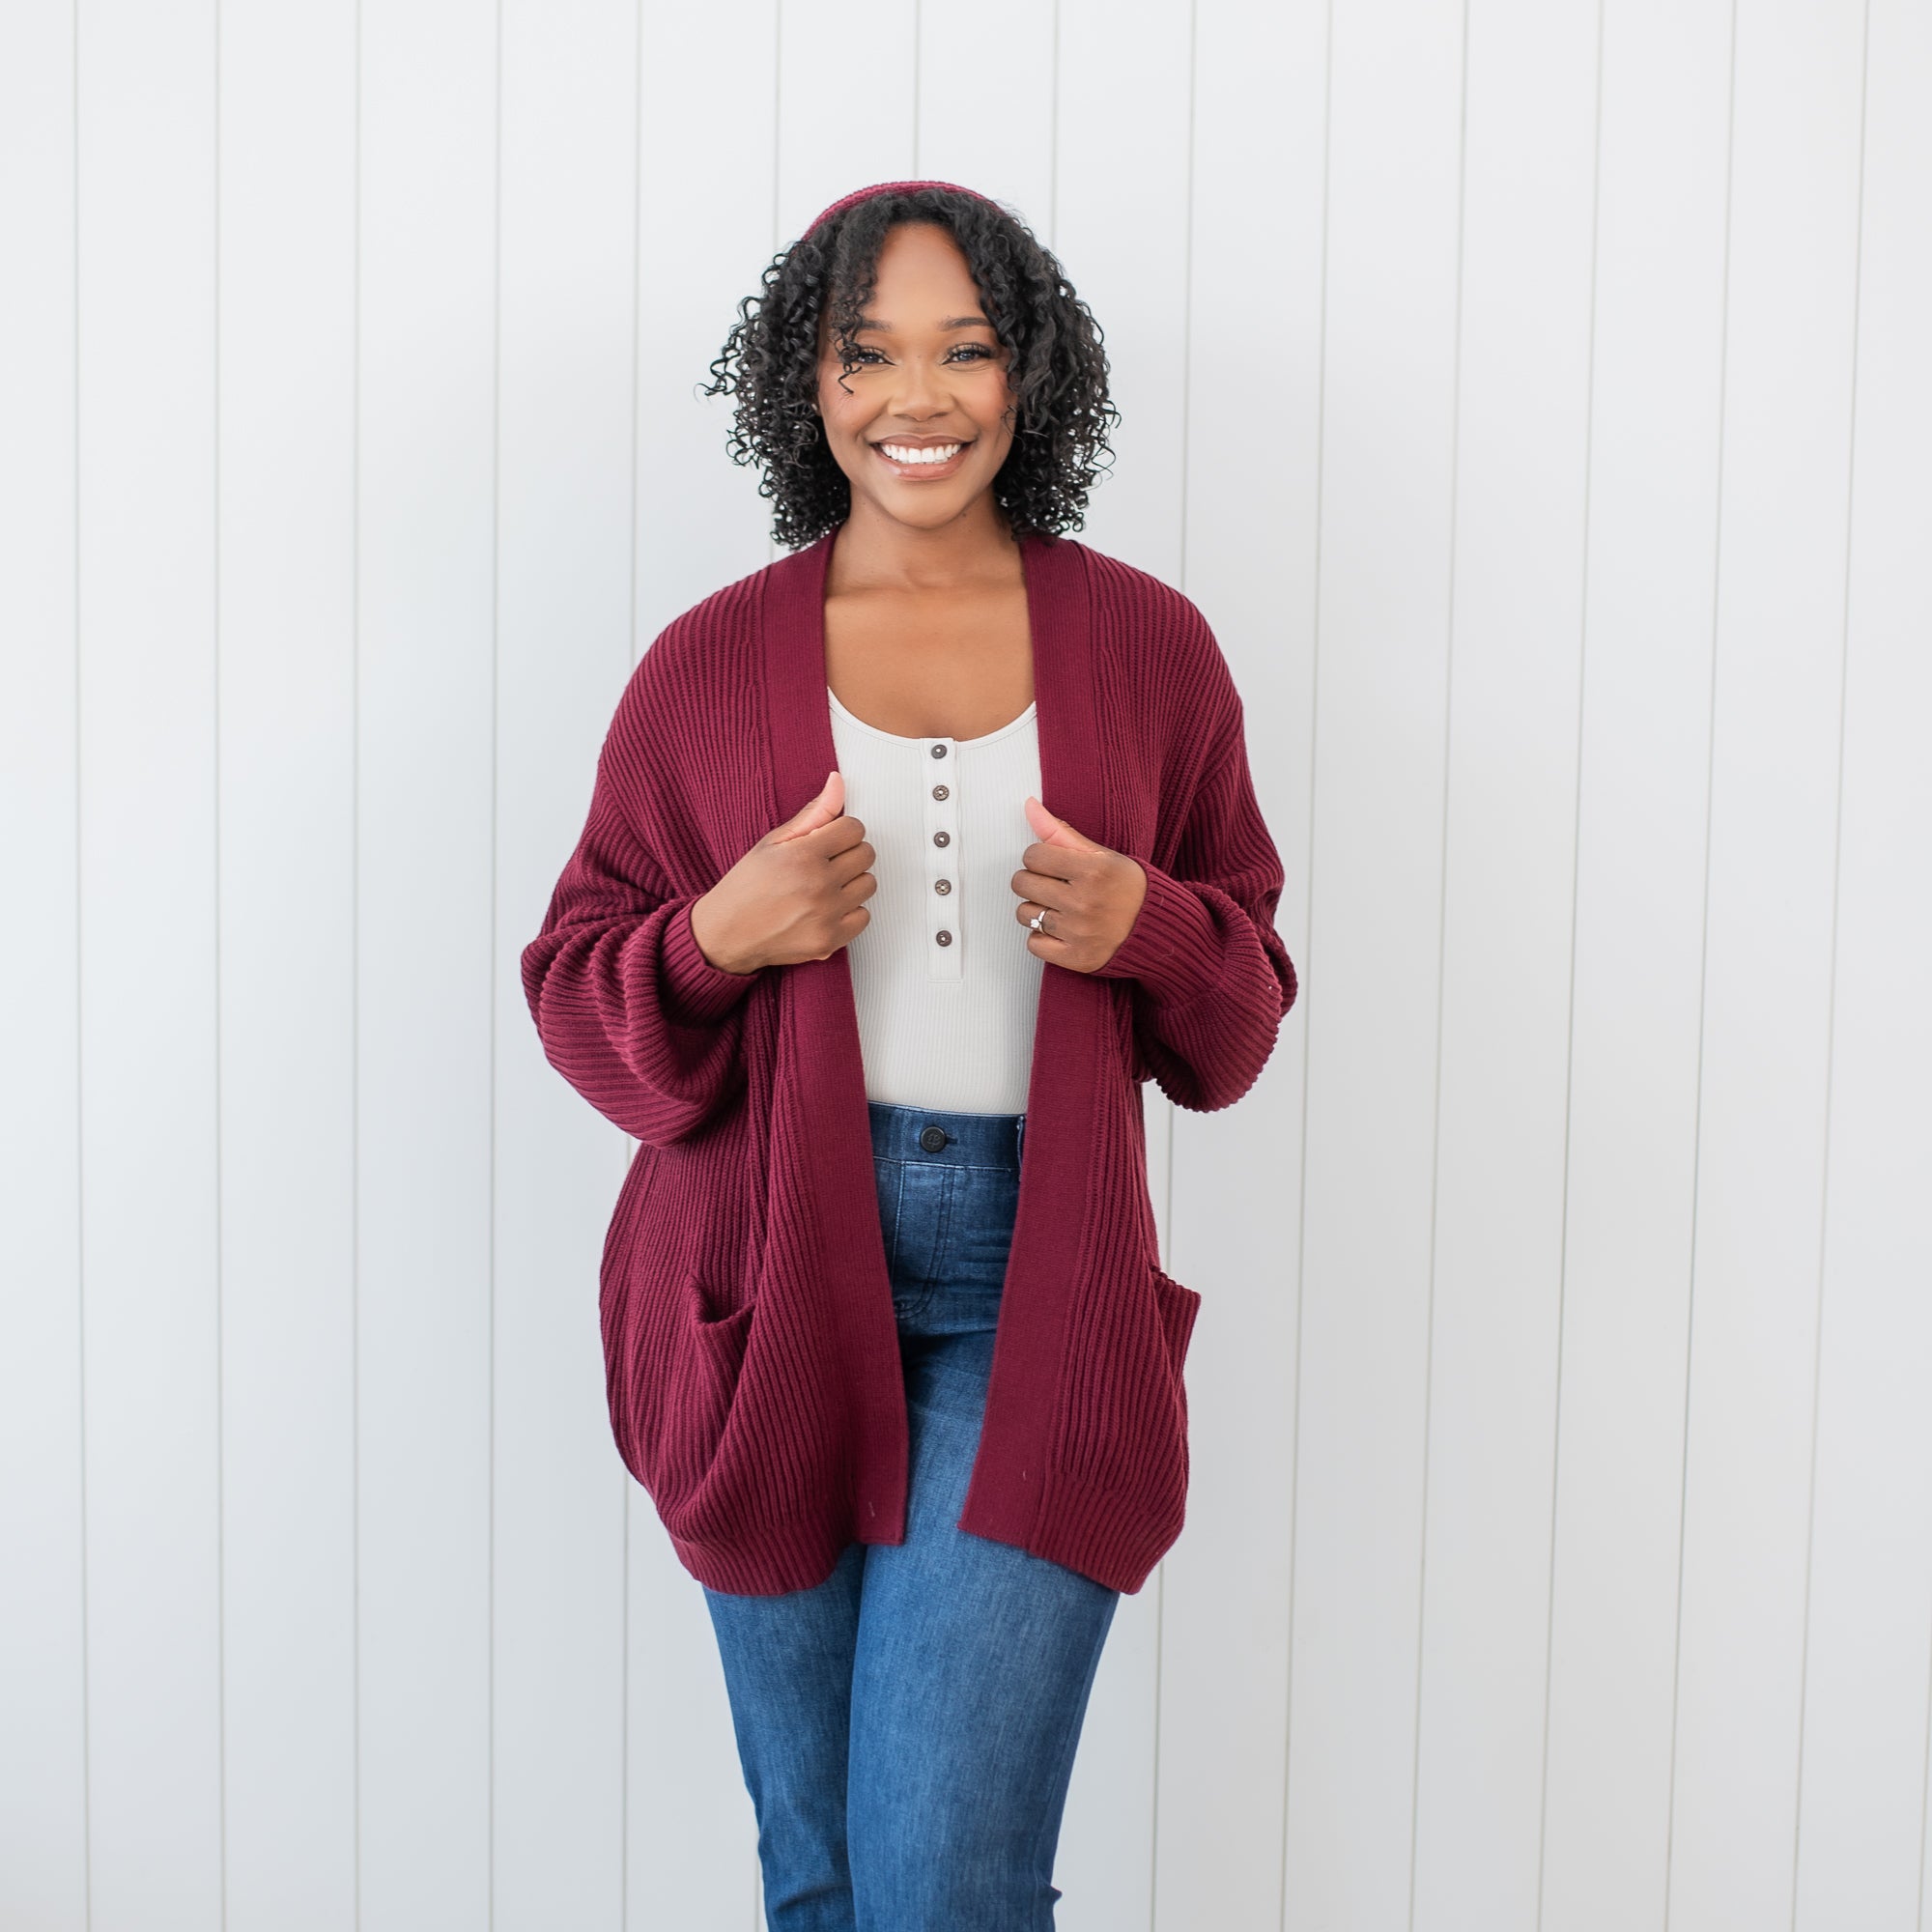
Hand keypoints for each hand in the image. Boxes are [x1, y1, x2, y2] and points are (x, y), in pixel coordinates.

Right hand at [688, 771, 876, 973]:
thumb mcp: (773, 842)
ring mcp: (826, 915)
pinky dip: (849, 912)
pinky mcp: (830, 940)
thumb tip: (838, 782)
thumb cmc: (746, 886)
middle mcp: (818, 884)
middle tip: (823, 864)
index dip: (841, 832)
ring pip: (868, 884)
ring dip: (851, 883)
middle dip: (848, 854)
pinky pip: (864, 916)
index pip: (854, 828)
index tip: (827, 841)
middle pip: (866, 854)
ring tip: (823, 887)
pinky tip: (826, 909)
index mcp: (804, 855)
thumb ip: (813, 813)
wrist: (726, 934)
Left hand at [1009, 796, 1148, 972]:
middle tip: (1055, 885)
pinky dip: (1042, 938)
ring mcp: (1079, 933)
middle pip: (1022, 884)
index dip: (1040, 858)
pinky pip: (1034, 944)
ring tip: (1059, 908)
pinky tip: (1061, 930)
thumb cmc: (1130, 889)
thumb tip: (1029, 805)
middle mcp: (1084, 902)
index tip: (1054, 864)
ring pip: (1025, 914)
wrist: (1158, 930)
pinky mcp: (1076, 958)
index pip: (1033, 856)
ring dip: (1037, 909)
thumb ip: (1061, 832)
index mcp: (1092, 871)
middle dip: (1034, 881)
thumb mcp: (1102, 855)